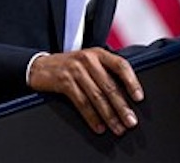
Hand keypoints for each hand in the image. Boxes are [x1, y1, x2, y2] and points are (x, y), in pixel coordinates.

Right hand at [28, 47, 143, 135]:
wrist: (40, 66)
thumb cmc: (70, 65)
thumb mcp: (89, 61)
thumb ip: (106, 70)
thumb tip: (127, 92)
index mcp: (99, 53)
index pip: (121, 65)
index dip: (132, 82)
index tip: (139, 97)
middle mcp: (89, 60)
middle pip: (110, 85)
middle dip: (122, 106)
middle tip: (131, 120)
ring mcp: (76, 70)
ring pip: (97, 96)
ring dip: (109, 115)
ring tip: (118, 127)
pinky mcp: (64, 82)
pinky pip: (81, 103)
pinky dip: (91, 117)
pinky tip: (99, 126)